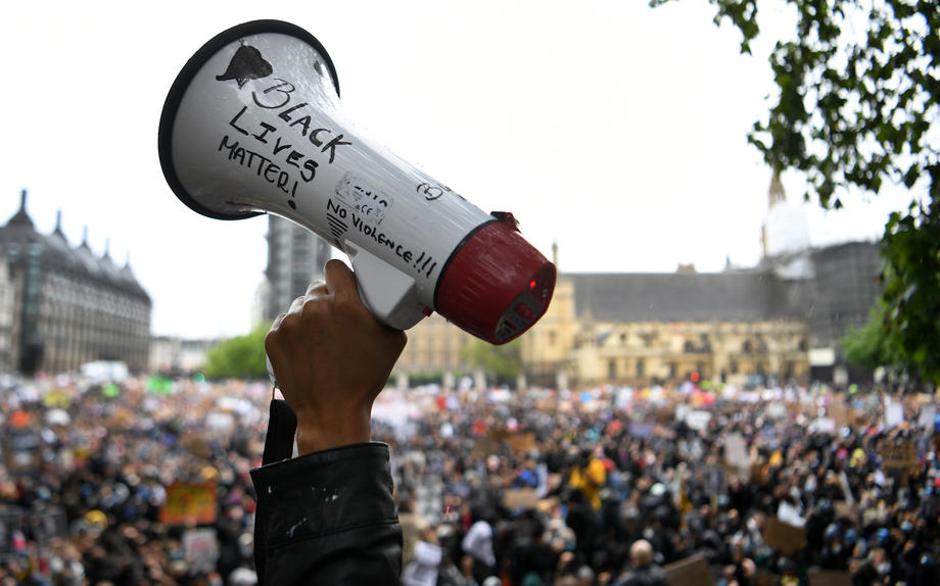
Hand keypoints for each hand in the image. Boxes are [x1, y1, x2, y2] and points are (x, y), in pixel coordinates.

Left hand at [265, 259, 406, 453]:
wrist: (332, 413)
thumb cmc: (364, 379)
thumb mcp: (392, 342)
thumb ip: (387, 313)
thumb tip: (387, 300)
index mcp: (345, 304)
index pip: (335, 267)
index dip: (340, 277)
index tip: (342, 286)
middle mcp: (315, 308)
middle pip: (317, 288)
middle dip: (326, 302)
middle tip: (335, 323)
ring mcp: (291, 323)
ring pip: (300, 307)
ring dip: (309, 318)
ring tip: (320, 343)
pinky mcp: (274, 338)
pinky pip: (284, 324)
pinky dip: (293, 334)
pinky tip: (306, 352)